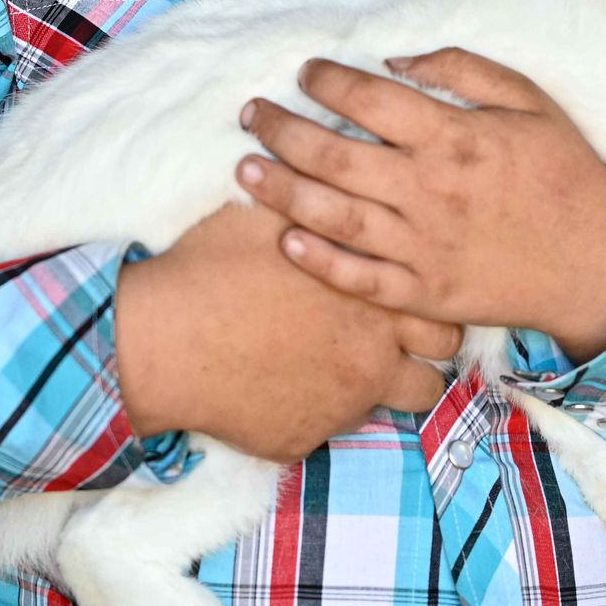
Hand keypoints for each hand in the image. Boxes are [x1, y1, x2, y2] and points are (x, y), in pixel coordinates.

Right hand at [113, 198, 465, 462]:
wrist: (163, 342)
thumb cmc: (212, 269)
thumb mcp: (264, 215)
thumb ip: (308, 198)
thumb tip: (319, 166)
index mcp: (370, 287)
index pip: (438, 295)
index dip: (428, 290)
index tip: (409, 284)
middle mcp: (374, 349)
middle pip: (442, 350)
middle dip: (428, 340)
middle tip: (399, 327)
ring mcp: (346, 401)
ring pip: (412, 400)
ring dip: (394, 382)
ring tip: (361, 363)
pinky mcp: (308, 439)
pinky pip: (339, 429)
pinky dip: (325, 410)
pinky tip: (295, 387)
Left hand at [235, 48, 605, 362]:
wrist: (599, 263)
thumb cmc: (563, 173)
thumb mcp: (530, 102)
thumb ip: (463, 71)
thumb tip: (395, 59)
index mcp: (455, 137)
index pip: (371, 98)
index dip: (328, 80)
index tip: (305, 72)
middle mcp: (431, 190)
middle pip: (335, 155)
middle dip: (282, 129)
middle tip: (251, 113)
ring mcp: (425, 247)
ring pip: (335, 216)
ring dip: (282, 190)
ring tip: (243, 169)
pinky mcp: (425, 294)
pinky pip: (361, 280)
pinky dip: (319, 262)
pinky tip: (285, 240)